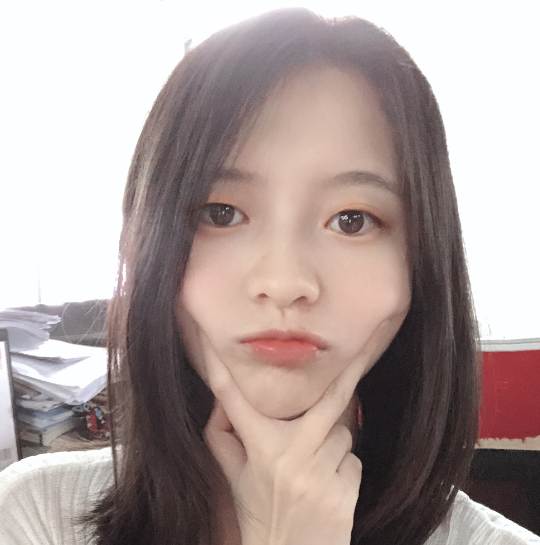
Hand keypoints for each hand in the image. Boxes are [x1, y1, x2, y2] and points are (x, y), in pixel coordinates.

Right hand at [203, 320, 389, 544]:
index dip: (217, 366)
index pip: (231, 398)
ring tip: (313, 464)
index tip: (212, 341)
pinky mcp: (344, 492)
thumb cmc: (259, 513)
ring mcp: (319, 474)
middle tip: (370, 338)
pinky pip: (352, 459)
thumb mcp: (233, 476)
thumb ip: (223, 433)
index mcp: (257, 448)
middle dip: (351, 370)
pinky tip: (325, 484)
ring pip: (342, 432)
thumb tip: (223, 396)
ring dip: (332, 441)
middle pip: (329, 399)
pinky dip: (342, 466)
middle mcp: (289, 456)